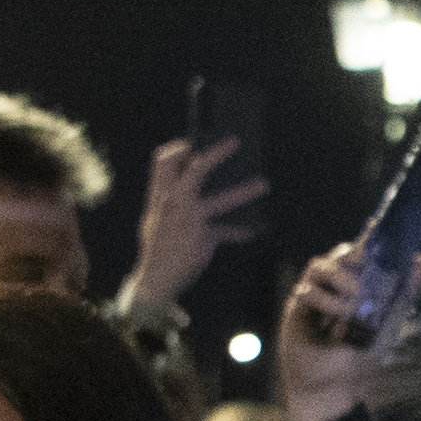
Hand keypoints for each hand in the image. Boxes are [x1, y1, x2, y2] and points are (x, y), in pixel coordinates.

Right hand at [119, 134, 270, 315]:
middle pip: (196, 170)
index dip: (178, 148)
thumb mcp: (156, 216)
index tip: (192, 142)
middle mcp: (173, 202)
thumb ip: (171, 197)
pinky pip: (228, 231)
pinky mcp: (203, 237)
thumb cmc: (158, 243)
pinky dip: (240, 231)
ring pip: (222, 200)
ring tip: (264, 184)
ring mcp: (189, 219)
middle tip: (235, 142)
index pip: (162, 161)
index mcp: (158, 194)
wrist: (156, 278)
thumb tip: (190, 178)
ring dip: (245, 191)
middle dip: (216, 154)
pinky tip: (251, 232)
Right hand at [276, 238, 420, 420]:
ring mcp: (315, 294)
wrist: (331, 388)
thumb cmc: (360, 358)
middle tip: (366, 265)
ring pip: (321, 265)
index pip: (363, 253)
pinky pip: (307, 289)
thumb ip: (406, 291)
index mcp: (358, 286)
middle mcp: (335, 287)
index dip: (370, 242)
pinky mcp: (297, 307)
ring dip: (341, 278)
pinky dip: (326, 301)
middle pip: (341, 253)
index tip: (381, 240)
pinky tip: (337, 319)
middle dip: (354, 256)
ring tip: (356, 302)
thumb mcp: (390, 324)